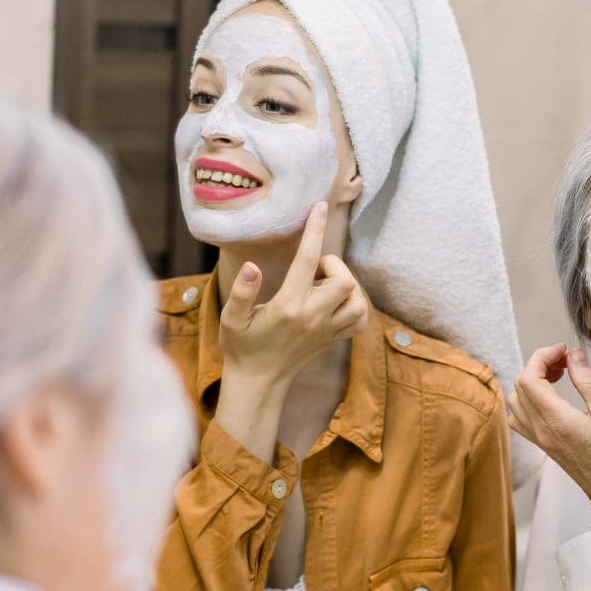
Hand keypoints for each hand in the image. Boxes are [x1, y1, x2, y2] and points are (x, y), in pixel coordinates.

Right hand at [212, 203, 366, 462]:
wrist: (258, 382)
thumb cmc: (241, 346)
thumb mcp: (231, 318)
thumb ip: (241, 291)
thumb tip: (251, 265)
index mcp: (288, 306)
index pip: (307, 260)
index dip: (314, 230)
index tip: (319, 207)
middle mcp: (313, 317)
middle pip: (345, 280)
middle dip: (333, 264)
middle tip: (313, 267)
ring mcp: (327, 330)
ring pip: (358, 300)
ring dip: (347, 285)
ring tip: (324, 284)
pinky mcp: (333, 340)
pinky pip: (360, 320)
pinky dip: (356, 305)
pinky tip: (337, 300)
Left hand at [506, 344, 590, 525]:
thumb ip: (587, 381)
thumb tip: (572, 354)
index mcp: (555, 420)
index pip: (528, 378)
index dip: (542, 356)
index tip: (563, 350)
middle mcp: (540, 430)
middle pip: (519, 386)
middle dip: (538, 365)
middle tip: (566, 360)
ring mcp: (539, 439)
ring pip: (516, 401)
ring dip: (531, 381)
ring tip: (559, 375)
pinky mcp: (543, 445)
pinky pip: (520, 417)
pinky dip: (528, 400)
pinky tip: (551, 397)